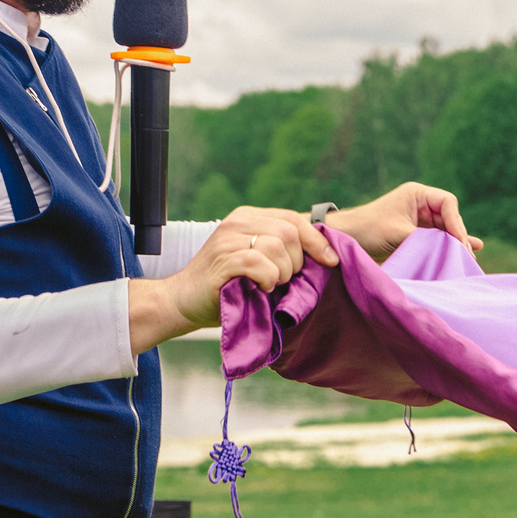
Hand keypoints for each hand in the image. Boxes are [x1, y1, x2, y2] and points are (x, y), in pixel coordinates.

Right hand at [130, 208, 315, 350]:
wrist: (185, 301)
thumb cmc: (228, 285)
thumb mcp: (258, 260)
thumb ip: (282, 250)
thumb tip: (326, 255)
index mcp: (248, 217)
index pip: (294, 219)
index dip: (317, 241)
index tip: (331, 261)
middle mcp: (237, 221)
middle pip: (290, 232)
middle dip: (297, 262)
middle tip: (285, 281)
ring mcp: (227, 238)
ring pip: (277, 247)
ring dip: (283, 273)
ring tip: (270, 285)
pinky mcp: (222, 260)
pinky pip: (260, 263)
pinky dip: (268, 279)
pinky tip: (262, 288)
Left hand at [325, 183, 479, 262]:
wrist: (346, 238)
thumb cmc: (369, 229)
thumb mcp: (399, 233)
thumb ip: (427, 240)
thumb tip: (450, 251)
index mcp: (417, 194)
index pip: (447, 203)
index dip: (456, 222)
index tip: (459, 242)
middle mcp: (421, 204)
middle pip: (449, 217)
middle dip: (458, 235)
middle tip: (467, 256)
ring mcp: (419, 219)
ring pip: (445, 229)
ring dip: (456, 243)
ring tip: (470, 258)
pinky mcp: (415, 234)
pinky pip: (437, 239)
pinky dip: (449, 246)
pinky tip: (467, 252)